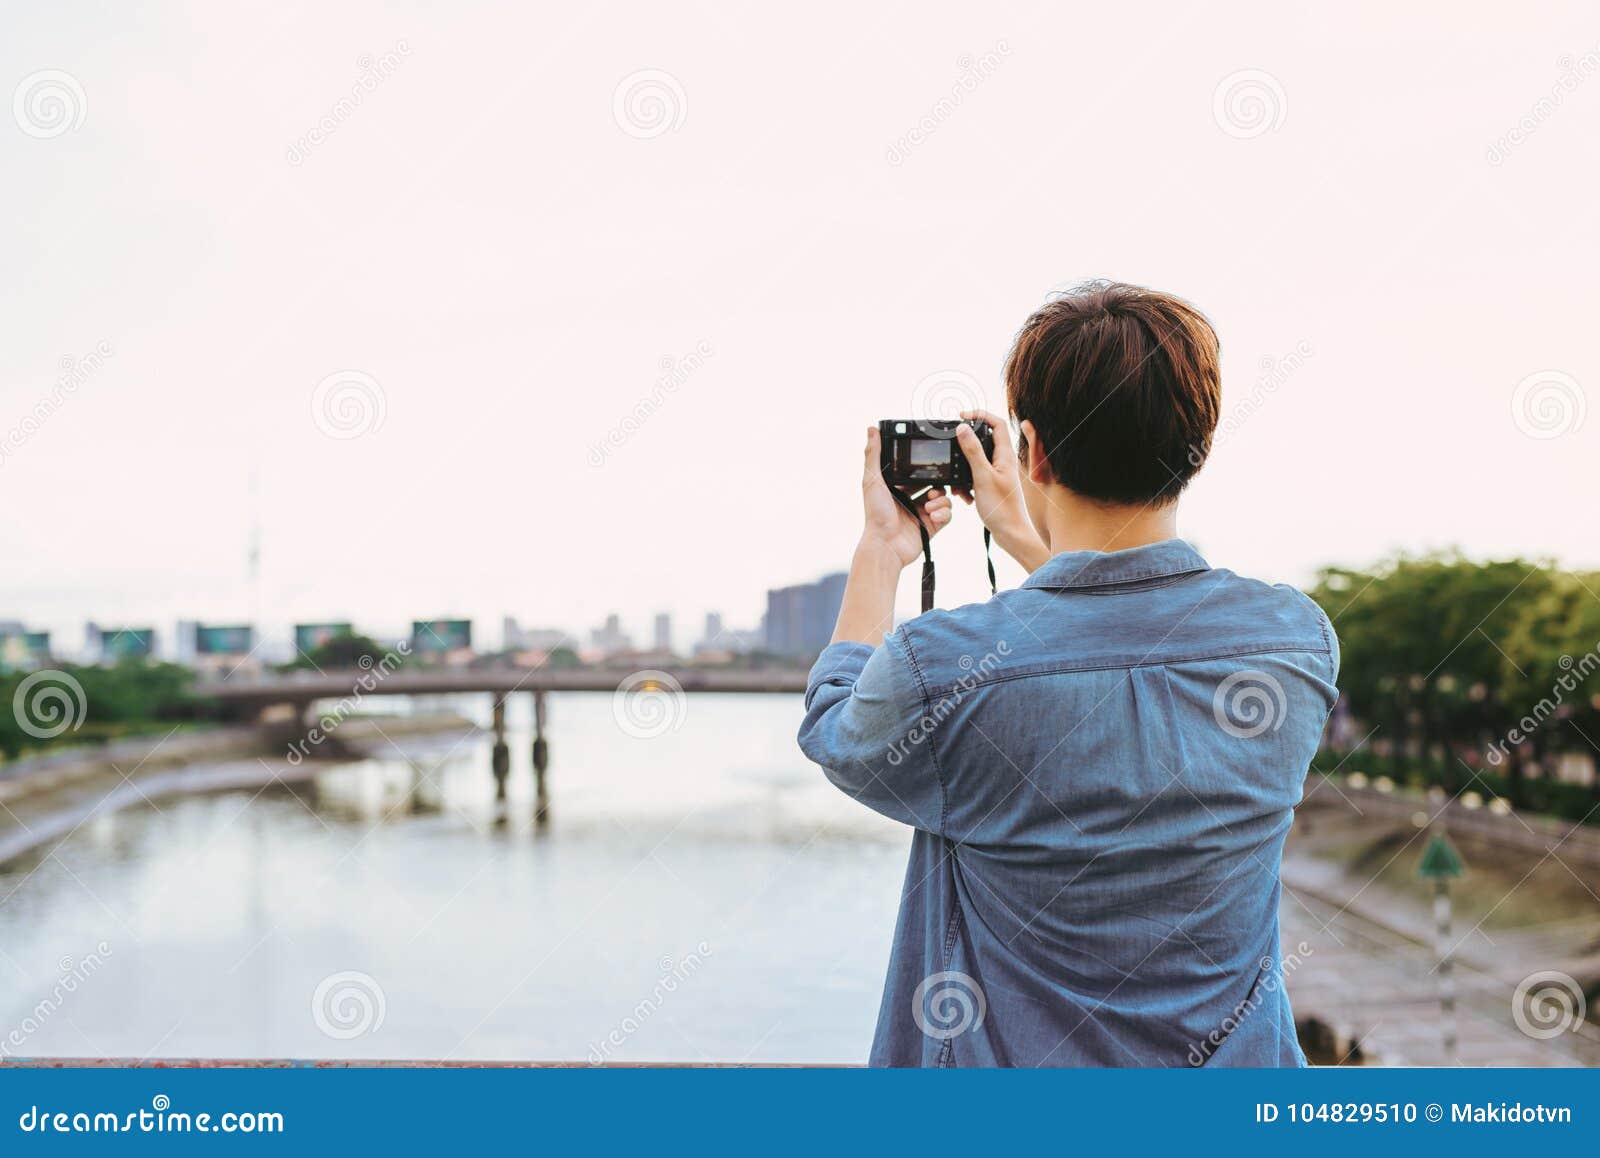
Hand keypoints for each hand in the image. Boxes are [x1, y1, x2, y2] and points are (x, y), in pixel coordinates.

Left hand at [859, 426, 951, 568]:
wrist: (886, 546)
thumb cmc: (875, 515)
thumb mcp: (872, 480)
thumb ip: (873, 454)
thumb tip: (871, 428)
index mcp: (897, 488)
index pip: (915, 471)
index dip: (923, 467)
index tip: (930, 461)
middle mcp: (910, 499)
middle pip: (933, 483)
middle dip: (938, 483)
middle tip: (934, 486)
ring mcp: (922, 513)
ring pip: (943, 498)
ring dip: (941, 499)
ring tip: (930, 504)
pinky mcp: (932, 526)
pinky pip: (947, 514)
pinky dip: (943, 513)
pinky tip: (932, 515)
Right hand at [954, 410, 1049, 571]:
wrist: (1011, 534)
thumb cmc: (1002, 509)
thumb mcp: (982, 477)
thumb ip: (972, 451)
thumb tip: (963, 428)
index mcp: (1005, 455)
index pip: (997, 423)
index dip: (980, 415)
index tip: (961, 416)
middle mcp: (1003, 461)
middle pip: (985, 439)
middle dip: (966, 443)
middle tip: (952, 446)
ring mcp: (998, 474)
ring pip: (977, 459)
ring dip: (964, 466)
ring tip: (958, 482)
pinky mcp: (992, 486)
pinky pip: (976, 476)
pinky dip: (967, 483)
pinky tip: (964, 495)